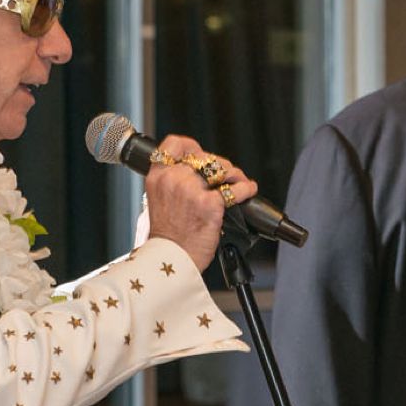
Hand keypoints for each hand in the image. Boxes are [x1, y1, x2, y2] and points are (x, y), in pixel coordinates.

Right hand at [142, 134, 257, 270]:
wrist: (170, 260)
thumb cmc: (166, 237)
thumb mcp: (156, 202)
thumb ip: (171, 184)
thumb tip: (192, 175)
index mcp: (157, 177)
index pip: (174, 145)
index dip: (191, 145)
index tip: (200, 152)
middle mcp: (173, 179)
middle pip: (204, 157)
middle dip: (219, 165)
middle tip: (225, 176)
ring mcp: (192, 190)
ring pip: (221, 168)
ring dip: (234, 174)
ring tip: (238, 181)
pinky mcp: (211, 204)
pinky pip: (235, 189)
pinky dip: (246, 188)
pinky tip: (249, 190)